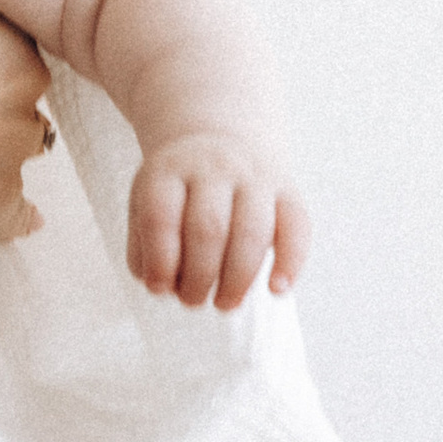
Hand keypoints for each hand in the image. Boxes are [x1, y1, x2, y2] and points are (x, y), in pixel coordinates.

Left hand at [126, 128, 311, 306]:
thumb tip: (161, 285)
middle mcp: (214, 167)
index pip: (161, 218)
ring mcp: (254, 176)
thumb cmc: (178, 187)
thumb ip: (146, 244)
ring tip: (225, 304)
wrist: (218, 137)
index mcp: (168, 170)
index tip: (159, 289)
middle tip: (193, 302)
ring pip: (252, 232)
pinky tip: (276, 289)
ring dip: (238, 279)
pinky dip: (290, 262)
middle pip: (209, 229)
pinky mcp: (287, 189)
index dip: (159, 261)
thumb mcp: (146, 201)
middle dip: (199, 277)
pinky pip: (296, 226)